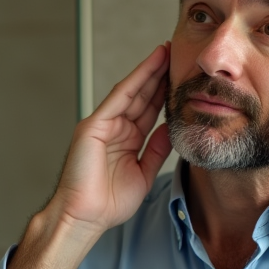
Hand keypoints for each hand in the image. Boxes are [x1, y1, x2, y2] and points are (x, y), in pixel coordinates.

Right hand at [7, 43, 171, 268]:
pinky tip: (150, 66)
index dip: (165, 92)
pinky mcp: (93, 125)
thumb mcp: (144, 173)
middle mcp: (114, 128)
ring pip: (131, 92)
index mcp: (126, 140)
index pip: (149, 110)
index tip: (183, 77)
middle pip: (142, 96)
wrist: (86, 217)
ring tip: (166, 52)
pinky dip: (135, 81)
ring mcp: (103, 125)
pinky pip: (118, 99)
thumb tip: (171, 129)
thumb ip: (157, 150)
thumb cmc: (109, 203)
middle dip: (159, 75)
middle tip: (178, 54)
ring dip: (149, 71)